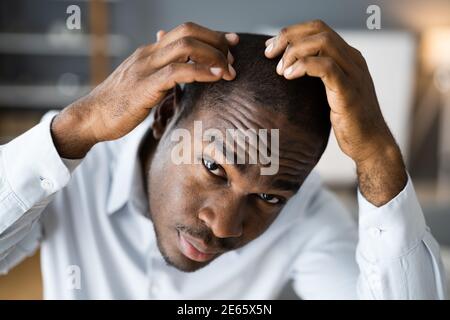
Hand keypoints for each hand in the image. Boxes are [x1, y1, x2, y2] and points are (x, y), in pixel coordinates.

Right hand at [52, 22, 238, 158]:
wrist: (91, 117)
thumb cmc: (119, 104)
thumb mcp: (141, 82)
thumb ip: (160, 72)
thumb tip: (179, 66)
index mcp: (149, 52)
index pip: (185, 31)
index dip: (212, 35)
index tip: (231, 43)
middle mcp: (148, 54)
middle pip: (188, 32)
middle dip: (216, 42)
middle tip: (232, 59)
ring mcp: (145, 68)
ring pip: (185, 47)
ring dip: (213, 56)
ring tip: (229, 71)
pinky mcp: (144, 86)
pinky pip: (178, 72)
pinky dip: (201, 72)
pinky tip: (216, 77)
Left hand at [264, 20, 406, 205]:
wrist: (370, 144)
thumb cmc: (347, 121)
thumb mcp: (330, 92)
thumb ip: (316, 77)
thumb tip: (286, 70)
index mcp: (348, 57)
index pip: (318, 29)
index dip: (291, 33)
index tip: (271, 48)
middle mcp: (353, 60)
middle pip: (319, 30)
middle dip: (288, 37)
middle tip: (269, 55)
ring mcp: (353, 74)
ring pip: (323, 43)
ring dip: (294, 52)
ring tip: (280, 70)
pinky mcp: (349, 91)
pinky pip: (326, 67)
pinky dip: (304, 66)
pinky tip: (289, 76)